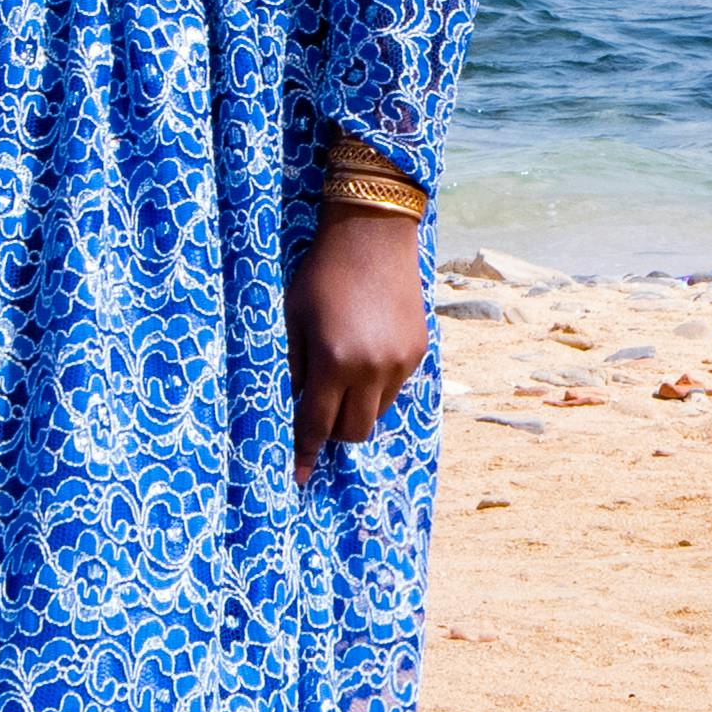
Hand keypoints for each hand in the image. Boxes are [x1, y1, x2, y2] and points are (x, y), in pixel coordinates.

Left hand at [289, 199, 428, 469]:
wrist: (373, 233)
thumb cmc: (322, 272)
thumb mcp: (293, 318)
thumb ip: (295, 368)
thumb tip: (295, 407)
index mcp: (333, 361)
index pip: (317, 424)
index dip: (306, 453)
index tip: (298, 478)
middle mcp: (371, 368)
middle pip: (354, 430)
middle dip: (334, 431)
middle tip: (320, 414)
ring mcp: (400, 361)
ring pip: (377, 411)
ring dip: (358, 407)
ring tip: (344, 376)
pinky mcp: (418, 350)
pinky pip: (395, 386)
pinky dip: (377, 384)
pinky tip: (366, 353)